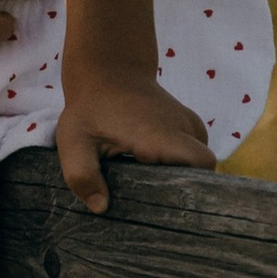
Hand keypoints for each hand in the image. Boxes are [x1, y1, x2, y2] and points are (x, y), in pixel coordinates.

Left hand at [55, 70, 212, 216]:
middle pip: (202, 171)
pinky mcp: (189, 126)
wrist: (109, 69)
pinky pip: (194, 155)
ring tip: (150, 185)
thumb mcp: (74, 141)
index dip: (192, 188)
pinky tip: (155, 171)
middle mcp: (183, 128)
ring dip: (179, 177)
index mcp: (161, 134)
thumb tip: (101, 208)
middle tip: (153, 203)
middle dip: (182, 189)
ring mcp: (190, 124)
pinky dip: (179, 166)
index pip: (201, 165)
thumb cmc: (90, 108)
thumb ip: (82, 174)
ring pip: (198, 164)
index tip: (168, 204)